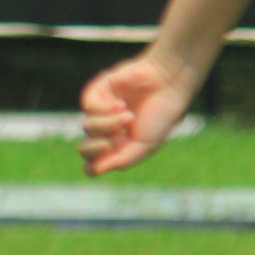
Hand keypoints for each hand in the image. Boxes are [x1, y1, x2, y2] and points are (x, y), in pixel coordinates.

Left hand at [79, 52, 197, 175]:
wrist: (169, 83)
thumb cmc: (161, 116)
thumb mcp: (145, 145)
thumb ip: (121, 160)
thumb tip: (94, 171)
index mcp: (119, 148)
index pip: (92, 165)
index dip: (94, 165)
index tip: (108, 158)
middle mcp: (107, 131)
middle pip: (85, 149)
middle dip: (96, 148)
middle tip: (111, 142)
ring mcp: (101, 112)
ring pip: (88, 127)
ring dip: (108, 125)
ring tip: (129, 117)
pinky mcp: (99, 92)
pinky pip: (88, 106)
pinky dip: (104, 108)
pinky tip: (121, 105)